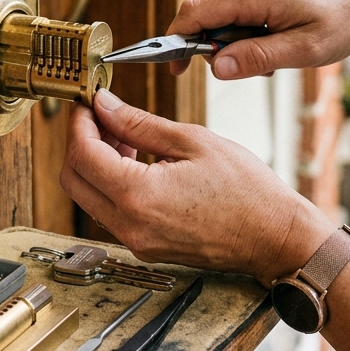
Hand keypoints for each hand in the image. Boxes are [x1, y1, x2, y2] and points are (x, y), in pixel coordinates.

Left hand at [60, 91, 334, 285]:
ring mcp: (136, 241)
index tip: (88, 103)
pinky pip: (110, 213)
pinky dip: (112, 184)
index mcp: (138, 196)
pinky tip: (136, 162)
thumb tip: (104, 106)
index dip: (79, 122)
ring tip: (124, 137)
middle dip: (80, 142)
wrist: (275, 238)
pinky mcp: (145, 247)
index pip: (82, 154)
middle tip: (100, 116)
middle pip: (74, 179)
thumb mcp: (192, 141)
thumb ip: (139, 123)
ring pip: (89, 198)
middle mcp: (130, 226)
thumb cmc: (248, 192)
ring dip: (95, 164)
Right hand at [167, 0, 349, 79]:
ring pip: (222, 14)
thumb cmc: (345, 18)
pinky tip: (278, 34)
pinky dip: (248, 27)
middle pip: (206, 16)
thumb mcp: (306, 50)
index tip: (174, 69)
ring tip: (279, 48)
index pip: (194, 13)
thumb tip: (216, 68)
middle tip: (261, 66)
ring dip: (238, 40)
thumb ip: (258, 58)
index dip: (176, 42)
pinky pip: (236, 5)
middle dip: (221, 48)